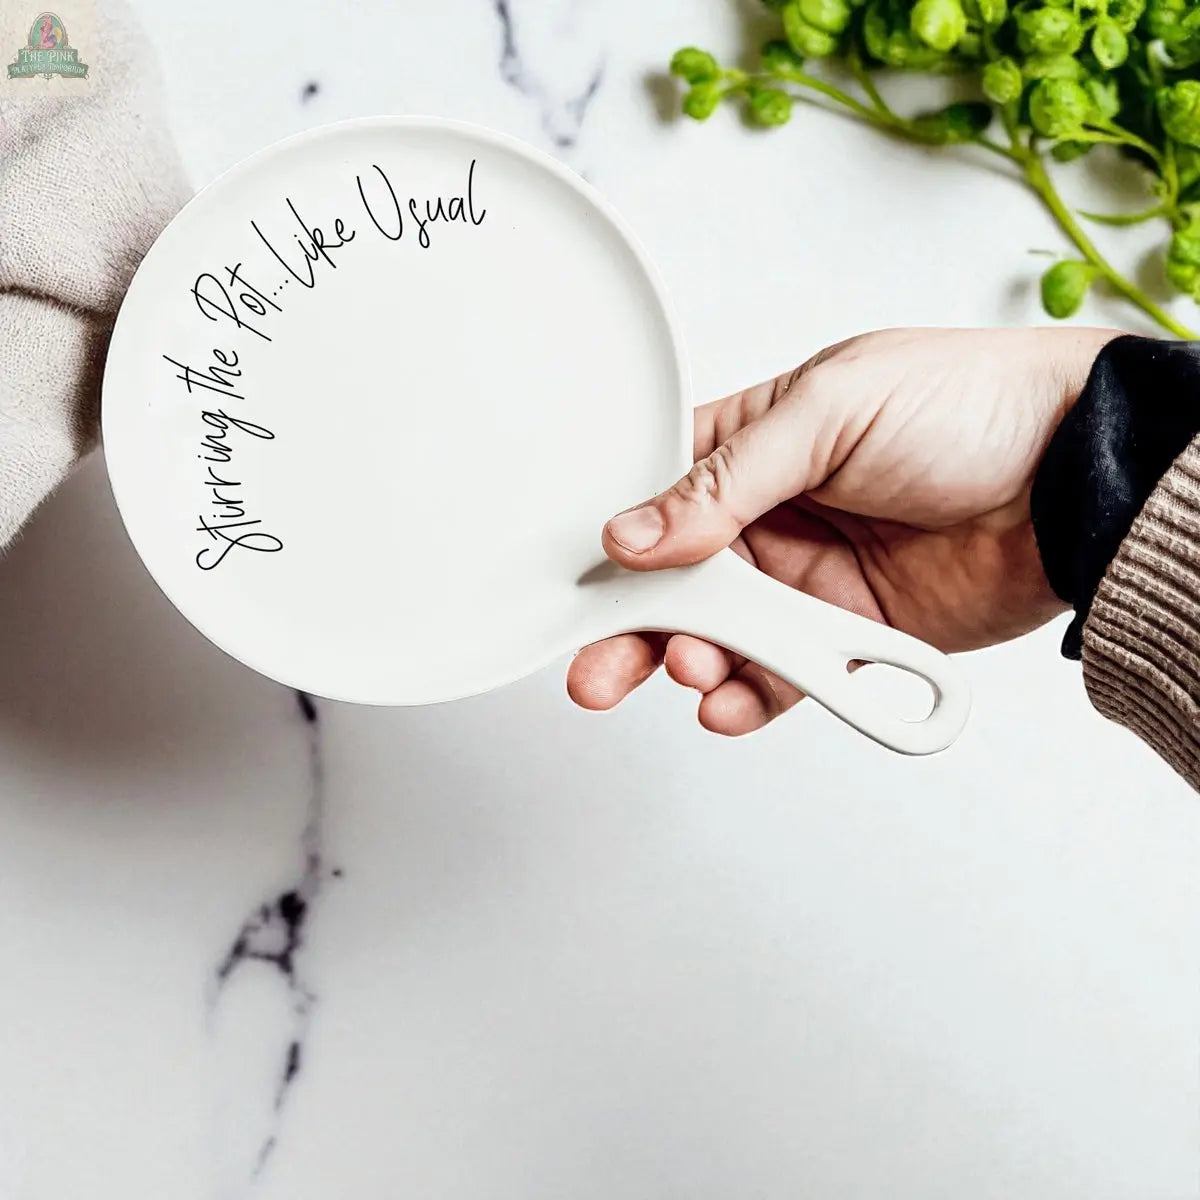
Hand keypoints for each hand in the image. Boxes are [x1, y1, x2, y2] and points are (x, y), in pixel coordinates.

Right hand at [566, 325, 1120, 734]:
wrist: (1076, 478)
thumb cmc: (968, 405)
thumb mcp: (830, 410)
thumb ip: (726, 479)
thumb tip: (636, 532)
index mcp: (755, 444)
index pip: (658, 497)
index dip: (616, 543)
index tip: (585, 584)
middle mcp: (773, 515)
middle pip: (678, 582)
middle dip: (633, 629)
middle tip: (599, 670)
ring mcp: (810, 578)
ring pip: (726, 637)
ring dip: (696, 664)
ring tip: (697, 670)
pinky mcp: (852, 635)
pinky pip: (788, 678)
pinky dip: (754, 699)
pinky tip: (732, 703)